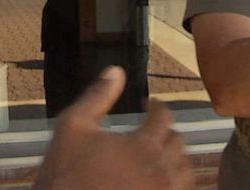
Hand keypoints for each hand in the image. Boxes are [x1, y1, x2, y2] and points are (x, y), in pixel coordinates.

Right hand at [33, 66, 193, 189]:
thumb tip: (115, 71)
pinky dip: (175, 183)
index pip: (164, 116)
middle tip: (152, 130)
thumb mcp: (73, 126)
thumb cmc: (65, 172)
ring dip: (175, 158)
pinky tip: (157, 180)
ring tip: (158, 156)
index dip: (156, 106)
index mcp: (143, 144)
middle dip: (166, 131)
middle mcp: (160, 169)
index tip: (148, 106)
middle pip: (178, 142)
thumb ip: (97, 97)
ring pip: (184, 170)